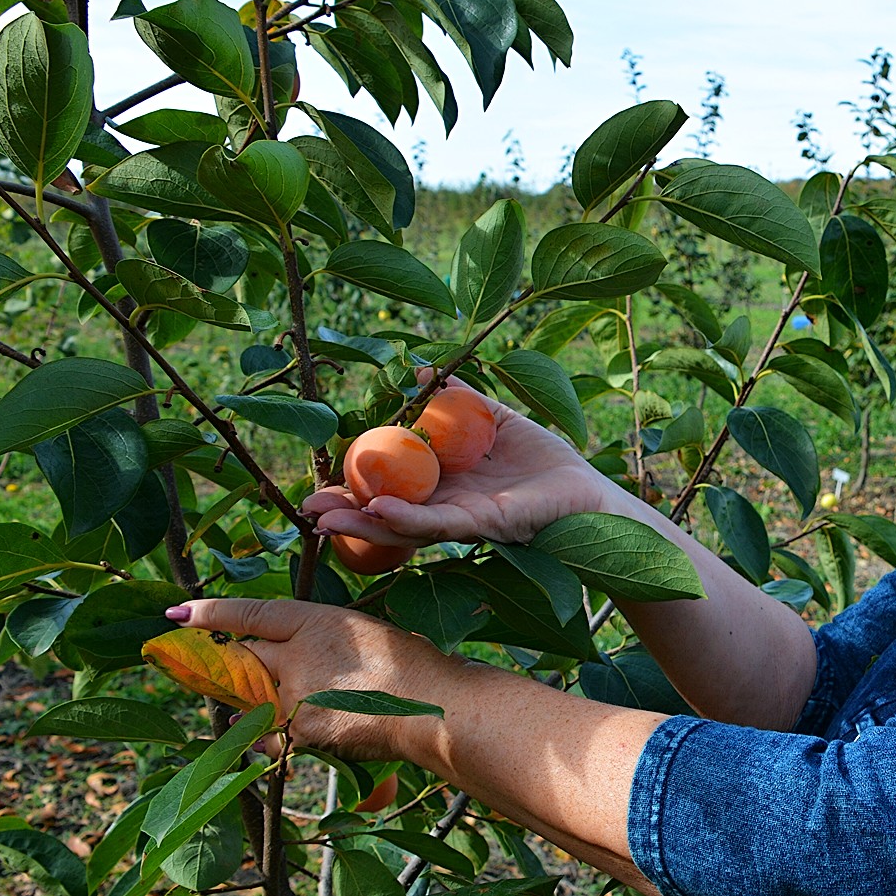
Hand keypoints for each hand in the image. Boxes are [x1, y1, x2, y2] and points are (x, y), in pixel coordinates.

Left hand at [172, 597, 477, 760]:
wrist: (433, 707)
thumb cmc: (414, 666)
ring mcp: (295, 695)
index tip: (177, 615)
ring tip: (285, 703)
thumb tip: (288, 664)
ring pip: (253, 699)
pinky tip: (271, 733)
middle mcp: (297, 654)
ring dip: (256, 702)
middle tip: (233, 668)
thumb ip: (322, 643)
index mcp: (317, 621)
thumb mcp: (366, 634)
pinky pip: (267, 735)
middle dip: (236, 664)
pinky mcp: (300, 731)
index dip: (213, 614)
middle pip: (244, 658)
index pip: (252, 613)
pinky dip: (266, 736)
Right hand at [305, 375, 603, 546]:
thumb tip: (417, 369)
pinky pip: (440, 523)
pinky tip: (378, 509)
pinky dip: (407, 517)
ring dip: (362, 522)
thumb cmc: (546, 462)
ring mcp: (463, 520)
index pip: (389, 487)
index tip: (317, 480)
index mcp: (444, 486)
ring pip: (403, 525)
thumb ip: (458, 400)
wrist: (591, 492)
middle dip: (345, 513)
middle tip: (305, 509)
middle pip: (386, 513)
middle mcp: (446, 508)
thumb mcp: (495, 421)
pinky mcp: (486, 525)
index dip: (354, 485)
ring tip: (322, 517)